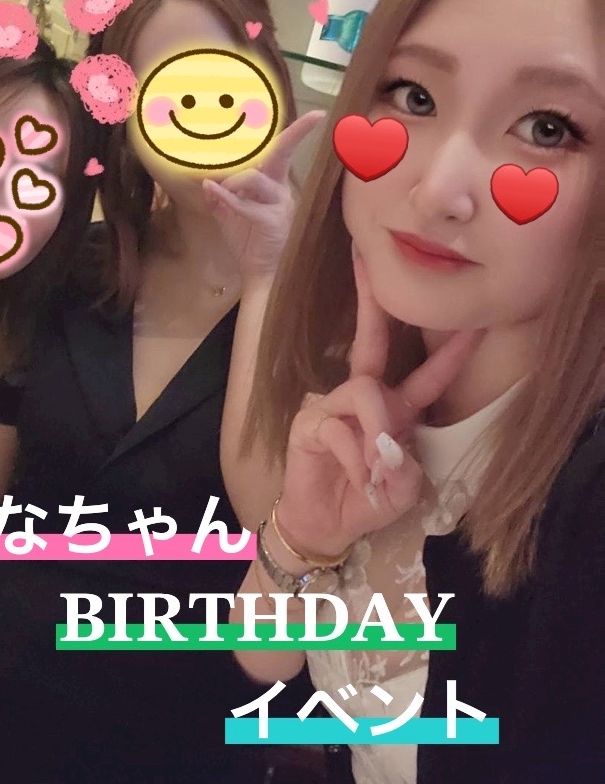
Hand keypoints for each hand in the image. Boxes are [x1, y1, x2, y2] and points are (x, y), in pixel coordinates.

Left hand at [202, 110, 324, 282]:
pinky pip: (245, 204)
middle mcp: (282, 191)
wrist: (261, 277)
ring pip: (255, 177)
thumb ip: (220, 200)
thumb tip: (204, 182)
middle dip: (297, 133)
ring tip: (217, 191)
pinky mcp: (273, 221)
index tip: (318, 115)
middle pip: (284, 154)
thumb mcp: (230, 219)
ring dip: (231, 180)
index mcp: (275, 186)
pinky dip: (226, 197)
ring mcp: (280, 205)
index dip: (298, 132)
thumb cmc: (250, 246)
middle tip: (315, 118)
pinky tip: (212, 191)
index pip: (283, 153)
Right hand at [275, 250, 483, 558]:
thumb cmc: (368, 500)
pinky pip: (339, 429)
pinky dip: (356, 460)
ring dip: (377, 429)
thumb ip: (403, 461)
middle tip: (366, 258)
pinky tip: (361, 480)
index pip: (426, 373)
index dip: (451, 350)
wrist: (328, 525)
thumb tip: (386, 445)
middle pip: (371, 340)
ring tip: (379, 468)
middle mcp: (364, 396)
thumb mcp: (402, 485)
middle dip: (371, 301)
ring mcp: (332, 406)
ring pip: (364, 391)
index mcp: (395, 407)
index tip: (475, 318)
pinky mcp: (308, 424)